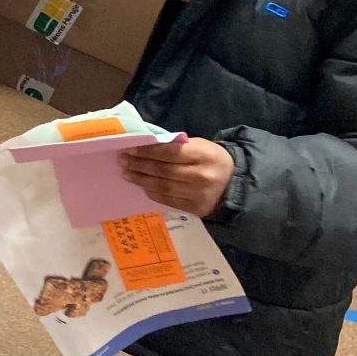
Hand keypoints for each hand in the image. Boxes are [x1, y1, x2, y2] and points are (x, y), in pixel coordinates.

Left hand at [119, 137, 234, 218]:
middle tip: (123, 160)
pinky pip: (168, 200)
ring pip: (163, 187)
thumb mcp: (201, 146)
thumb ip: (178, 146)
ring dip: (142, 180)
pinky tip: (143, 185)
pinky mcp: (194, 209)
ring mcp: (198, 195)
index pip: (170, 152)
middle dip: (139, 165)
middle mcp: (201, 176)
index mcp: (204, 155)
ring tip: (127, 173)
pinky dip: (153, 192)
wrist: (233, 185)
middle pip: (163, 171)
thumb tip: (147, 146)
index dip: (147, 151)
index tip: (130, 148)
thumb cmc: (212, 160)